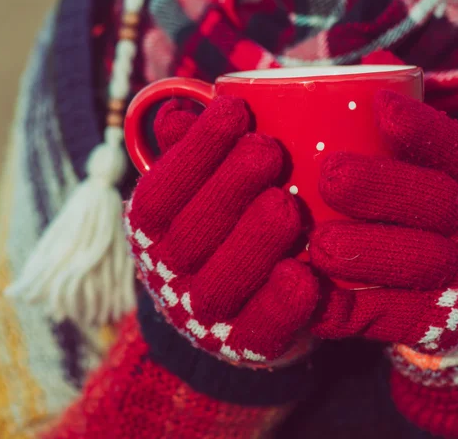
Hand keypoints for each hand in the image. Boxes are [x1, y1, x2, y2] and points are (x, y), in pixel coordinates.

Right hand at [126, 97, 317, 367]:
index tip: (235, 110)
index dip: (194, 151)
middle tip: (268, 150)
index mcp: (152, 230)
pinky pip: (259, 333)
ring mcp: (204, 317)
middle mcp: (168, 274)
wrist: (232, 303)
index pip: (161, 191)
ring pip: (219, 285)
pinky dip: (279, 307)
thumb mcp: (202, 185)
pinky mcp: (245, 347)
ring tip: (289, 205)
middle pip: (189, 236)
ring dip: (253, 242)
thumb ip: (190, 150)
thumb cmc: (222, 223)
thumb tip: (176, 111)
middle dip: (228, 188)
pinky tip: (304, 277)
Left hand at [309, 91, 457, 372]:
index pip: (452, 148)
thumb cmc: (415, 214)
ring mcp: (452, 277)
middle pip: (438, 203)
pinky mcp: (428, 324)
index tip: (379, 103)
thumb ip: (397, 119)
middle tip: (330, 174)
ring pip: (421, 263)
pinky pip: (389, 319)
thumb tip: (373, 60)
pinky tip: (309, 294)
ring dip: (369, 251)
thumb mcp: (416, 166)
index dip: (421, 126)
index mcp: (457, 181)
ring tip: (318, 244)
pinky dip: (347, 310)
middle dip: (385, 186)